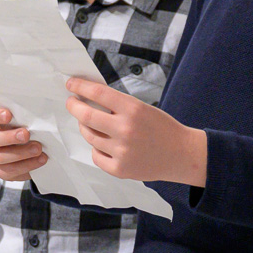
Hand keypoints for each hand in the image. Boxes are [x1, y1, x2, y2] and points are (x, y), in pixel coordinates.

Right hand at [0, 103, 47, 181]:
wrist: (28, 147)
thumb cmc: (23, 127)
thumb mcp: (23, 118)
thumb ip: (24, 114)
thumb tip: (39, 110)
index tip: (8, 115)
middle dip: (9, 137)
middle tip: (26, 134)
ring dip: (21, 153)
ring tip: (38, 149)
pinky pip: (9, 171)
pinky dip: (27, 166)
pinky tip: (39, 160)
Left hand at [65, 78, 207, 185]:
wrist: (181, 155)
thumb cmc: (162, 129)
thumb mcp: (143, 108)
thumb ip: (118, 105)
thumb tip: (89, 98)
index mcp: (133, 109)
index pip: (98, 93)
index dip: (80, 86)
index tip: (70, 83)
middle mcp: (125, 130)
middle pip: (86, 116)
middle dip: (74, 106)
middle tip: (71, 102)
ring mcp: (122, 151)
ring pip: (89, 136)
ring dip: (85, 128)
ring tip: (90, 124)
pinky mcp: (120, 169)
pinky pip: (96, 156)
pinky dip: (97, 149)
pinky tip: (104, 145)